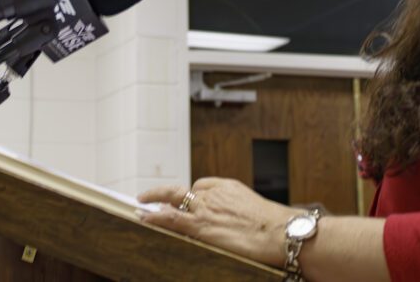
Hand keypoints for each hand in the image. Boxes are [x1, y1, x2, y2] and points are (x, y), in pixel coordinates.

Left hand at [137, 177, 300, 266]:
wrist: (278, 232)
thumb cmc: (274, 226)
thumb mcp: (256, 208)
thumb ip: (239, 209)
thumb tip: (239, 221)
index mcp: (228, 187)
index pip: (201, 186)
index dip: (191, 196)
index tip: (184, 202)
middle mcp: (214, 194)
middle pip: (183, 190)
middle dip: (163, 192)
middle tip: (149, 196)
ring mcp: (206, 209)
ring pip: (173, 199)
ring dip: (154, 200)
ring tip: (140, 204)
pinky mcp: (202, 226)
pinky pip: (172, 218)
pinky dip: (155, 216)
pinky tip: (144, 218)